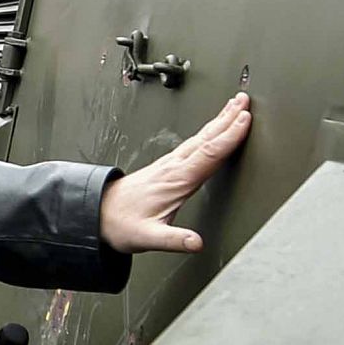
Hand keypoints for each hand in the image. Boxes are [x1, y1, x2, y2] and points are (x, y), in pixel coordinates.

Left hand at [100, 92, 251, 252]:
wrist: (97, 214)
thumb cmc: (121, 224)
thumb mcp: (147, 238)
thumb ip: (174, 240)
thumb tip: (196, 243)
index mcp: (175, 181)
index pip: (208, 154)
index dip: (229, 137)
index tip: (245, 120)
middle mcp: (173, 167)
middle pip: (206, 138)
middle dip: (228, 119)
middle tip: (246, 101)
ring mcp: (169, 164)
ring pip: (200, 138)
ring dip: (219, 121)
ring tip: (234, 106)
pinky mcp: (165, 166)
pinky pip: (192, 144)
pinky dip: (207, 132)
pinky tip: (212, 130)